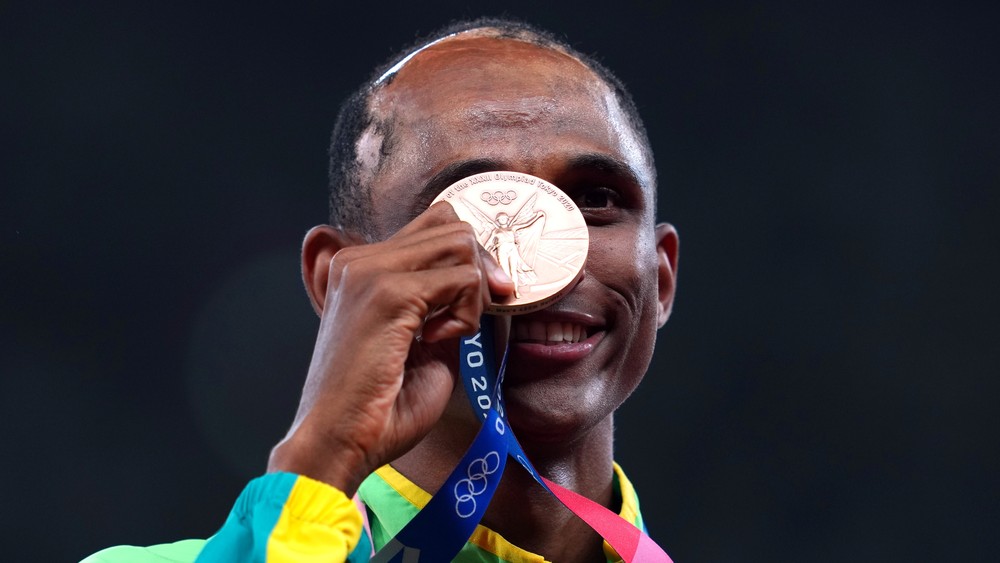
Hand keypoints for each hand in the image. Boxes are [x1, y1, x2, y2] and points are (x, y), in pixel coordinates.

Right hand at [268, 202, 513, 494]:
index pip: (435, 224)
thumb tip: (488, 285)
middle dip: (480, 271)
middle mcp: (360, 259)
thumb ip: (446, 307)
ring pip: (461, 243)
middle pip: (453, 224)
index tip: (475, 304)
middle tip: (468, 322)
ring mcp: (370, 271)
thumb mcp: (424, 345)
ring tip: (447, 333)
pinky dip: (467, 314)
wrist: (336, 443)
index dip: (468, 258)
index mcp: (361, 269)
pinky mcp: (388, 292)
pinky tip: (437, 342)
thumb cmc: (377, 408)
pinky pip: (463, 279)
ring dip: (472, 292)